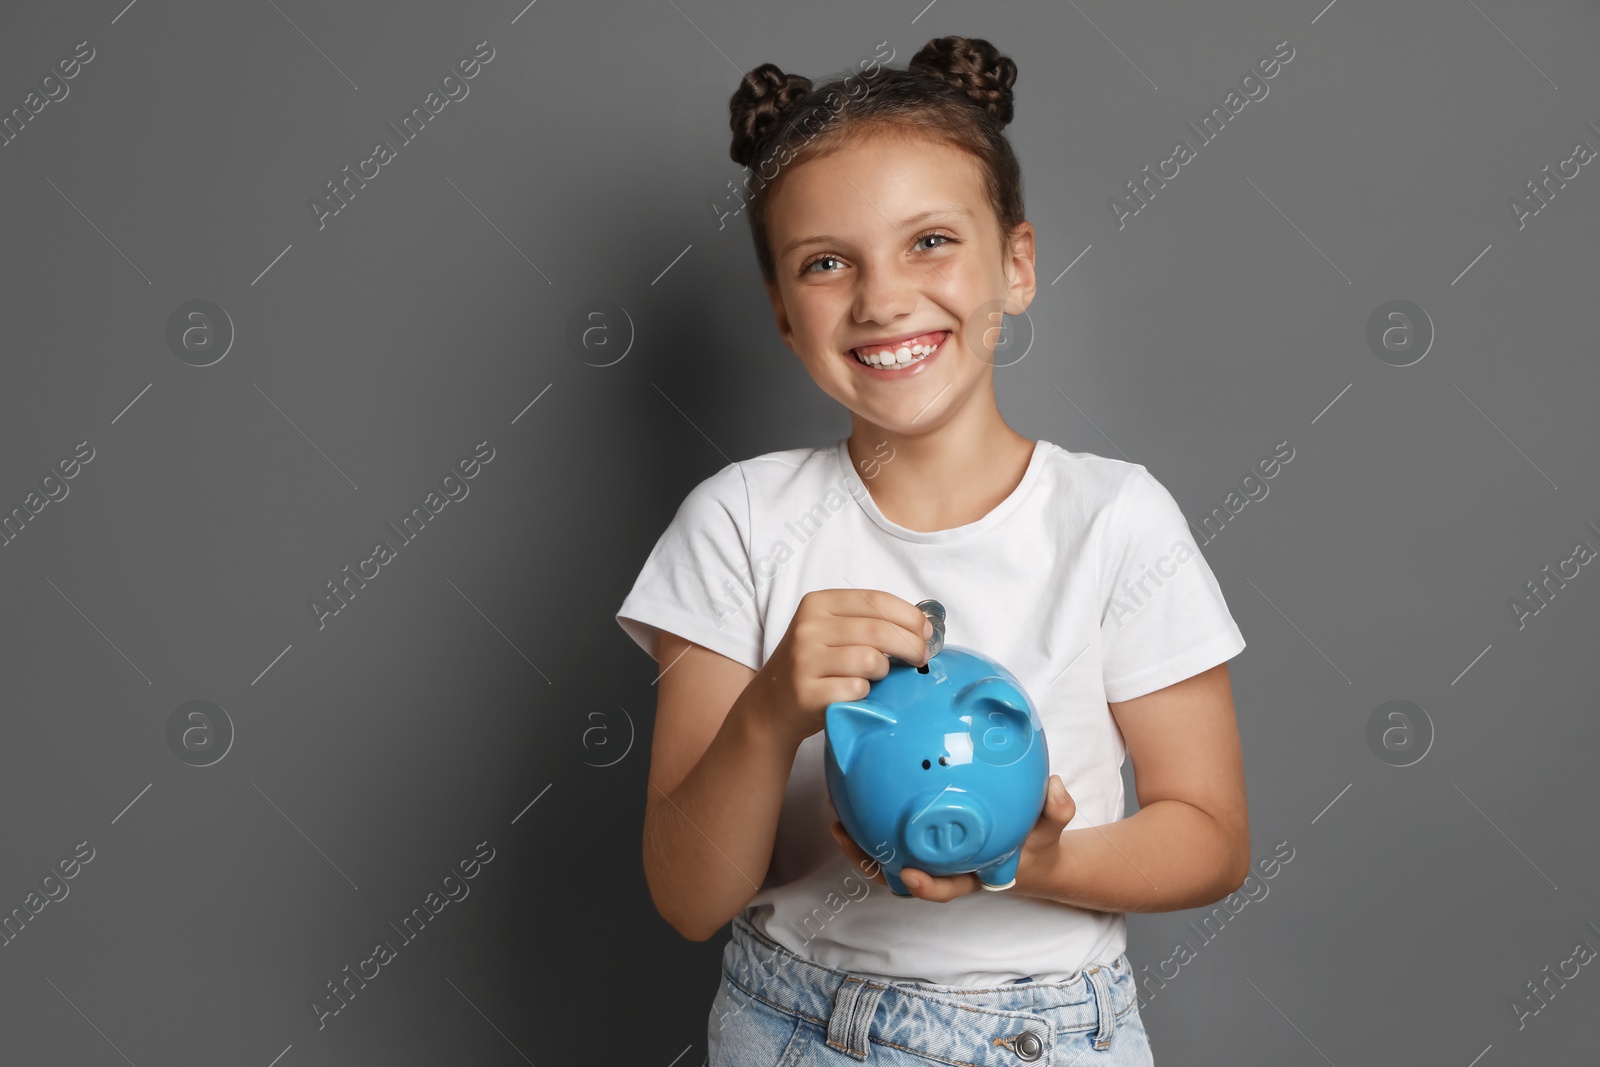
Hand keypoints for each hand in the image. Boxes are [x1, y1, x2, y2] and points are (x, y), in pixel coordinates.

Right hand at [752, 589, 932, 747]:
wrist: (772, 704)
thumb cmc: (816, 665)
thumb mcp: (832, 631)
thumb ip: (869, 621)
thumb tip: (923, 626)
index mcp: (818, 603)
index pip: (876, 600)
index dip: (910, 616)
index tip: (926, 633)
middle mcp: (808, 627)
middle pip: (879, 630)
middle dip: (911, 646)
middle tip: (920, 659)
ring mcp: (805, 660)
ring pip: (871, 661)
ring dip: (884, 672)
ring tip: (876, 677)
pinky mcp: (807, 692)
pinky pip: (857, 689)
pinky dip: (865, 694)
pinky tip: (855, 693)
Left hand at [827, 775, 1076, 902]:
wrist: (1028, 845)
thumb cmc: (1035, 840)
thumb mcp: (1050, 828)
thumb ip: (1055, 810)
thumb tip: (1055, 787)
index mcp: (970, 875)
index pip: (944, 888)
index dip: (925, 887)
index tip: (909, 876)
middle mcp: (942, 870)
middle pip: (898, 877)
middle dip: (869, 863)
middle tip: (845, 836)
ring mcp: (927, 857)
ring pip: (886, 858)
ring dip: (858, 842)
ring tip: (835, 815)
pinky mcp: (919, 840)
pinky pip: (891, 833)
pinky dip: (870, 819)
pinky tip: (855, 790)